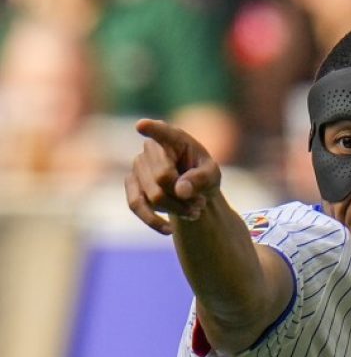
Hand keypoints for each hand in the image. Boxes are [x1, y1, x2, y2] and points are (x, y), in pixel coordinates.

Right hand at [124, 119, 221, 234]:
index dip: (153, 129)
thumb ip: (200, 179)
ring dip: (176, 209)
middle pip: (162, 178)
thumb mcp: (212, 175)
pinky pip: (136, 206)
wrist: (193, 192)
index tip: (142, 126)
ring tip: (194, 212)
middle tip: (201, 204)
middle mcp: (151, 149)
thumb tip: (180, 190)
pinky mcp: (131, 186)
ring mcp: (137, 167)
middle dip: (184, 196)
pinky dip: (154, 221)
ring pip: (153, 196)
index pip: (162, 132)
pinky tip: (169, 230)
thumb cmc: (203, 176)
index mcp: (174, 138)